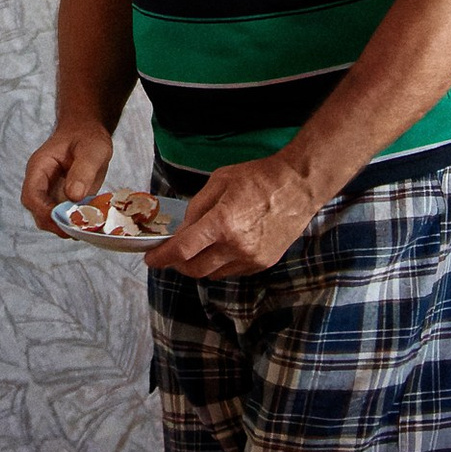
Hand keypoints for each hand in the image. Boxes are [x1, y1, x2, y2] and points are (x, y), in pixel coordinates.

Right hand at [22, 117, 112, 232]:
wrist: (87, 132)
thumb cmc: (88, 137)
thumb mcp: (92, 150)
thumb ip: (83, 171)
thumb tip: (74, 196)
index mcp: (39, 168)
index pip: (31, 196)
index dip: (44, 212)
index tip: (64, 220)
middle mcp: (40, 183)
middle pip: (37, 211)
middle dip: (55, 224)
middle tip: (79, 229)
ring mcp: (50, 193)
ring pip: (49, 218)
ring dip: (65, 226)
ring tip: (87, 227)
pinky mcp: (62, 200)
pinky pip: (63, 217)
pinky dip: (74, 223)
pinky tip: (90, 223)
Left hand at [150, 152, 324, 278]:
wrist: (299, 185)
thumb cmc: (259, 177)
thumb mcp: (219, 181)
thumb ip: (197, 207)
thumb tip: (182, 229)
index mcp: (222, 223)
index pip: (182, 250)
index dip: (162, 257)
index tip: (150, 259)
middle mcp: (236, 246)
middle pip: (195, 269)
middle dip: (178, 264)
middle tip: (171, 255)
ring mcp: (251, 258)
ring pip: (213, 274)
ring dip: (199, 265)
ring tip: (197, 250)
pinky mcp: (263, 263)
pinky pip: (232, 271)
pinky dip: (220, 265)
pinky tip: (221, 249)